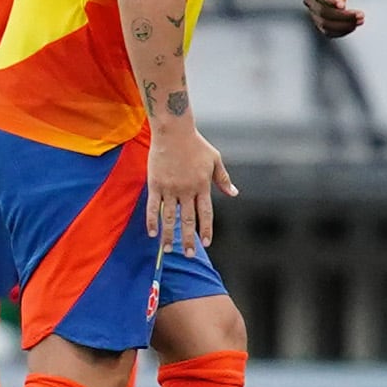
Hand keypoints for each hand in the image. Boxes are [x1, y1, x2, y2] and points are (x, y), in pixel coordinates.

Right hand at [146, 122, 235, 256]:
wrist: (174, 132)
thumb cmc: (196, 145)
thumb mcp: (215, 160)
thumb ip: (223, 179)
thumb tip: (234, 193)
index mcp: (202, 186)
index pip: (206, 213)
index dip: (206, 229)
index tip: (207, 243)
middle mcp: (186, 190)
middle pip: (188, 220)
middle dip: (189, 239)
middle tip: (189, 255)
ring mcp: (170, 188)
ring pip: (170, 217)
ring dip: (169, 235)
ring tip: (169, 250)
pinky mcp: (155, 185)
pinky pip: (153, 207)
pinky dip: (152, 221)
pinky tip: (153, 233)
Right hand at [303, 0, 362, 37]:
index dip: (328, 1)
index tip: (343, 5)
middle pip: (322, 12)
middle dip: (343, 16)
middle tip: (361, 15)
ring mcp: (313, 12)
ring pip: (325, 24)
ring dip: (343, 25)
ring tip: (361, 20)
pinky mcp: (320, 21)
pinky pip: (328, 32)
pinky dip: (341, 32)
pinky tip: (354, 26)